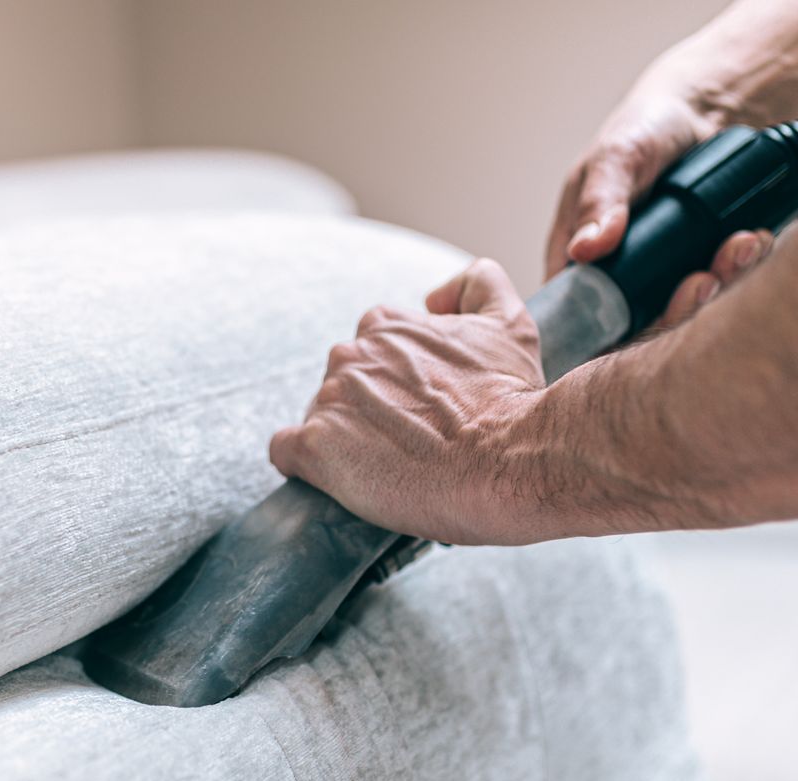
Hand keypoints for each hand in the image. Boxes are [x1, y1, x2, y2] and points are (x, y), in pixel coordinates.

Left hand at [269, 259, 555, 545]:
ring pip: (319, 419)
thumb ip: (480, 286)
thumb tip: (436, 295)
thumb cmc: (511, 401)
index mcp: (385, 325)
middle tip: (408, 445)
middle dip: (367, 412)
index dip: (392, 385)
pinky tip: (337, 477)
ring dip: (344, 441)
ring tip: (388, 468)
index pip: (369, 351)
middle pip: (342, 386)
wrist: (509, 459)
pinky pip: (285, 452)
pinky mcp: (315, 447)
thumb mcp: (509, 324)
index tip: (418, 411)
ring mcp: (328, 399)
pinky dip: (305, 465)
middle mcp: (350, 354)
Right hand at [547, 85, 774, 326]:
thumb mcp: (615, 158)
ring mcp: (662, 273)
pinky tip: (754, 239)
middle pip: (640, 323)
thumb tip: (584, 250)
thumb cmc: (644, 128)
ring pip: (686, 306)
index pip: (580, 315)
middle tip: (703, 281)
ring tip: (740, 247)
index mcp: (577, 258)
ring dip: (718, 283)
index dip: (608, 332)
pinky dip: (742, 264)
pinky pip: (723, 280)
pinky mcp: (702, 262)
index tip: (645, 319)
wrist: (703, 107)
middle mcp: (618, 274)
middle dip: (678, 308)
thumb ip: (599, 203)